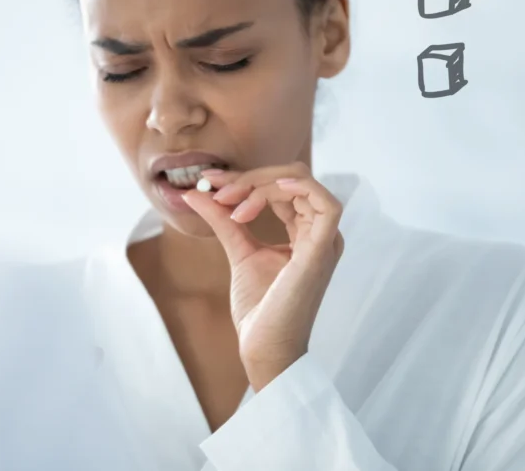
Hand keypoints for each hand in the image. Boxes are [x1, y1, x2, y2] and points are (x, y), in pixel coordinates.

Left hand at [181, 162, 343, 390]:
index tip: (211, 184)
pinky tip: (271, 188)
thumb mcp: (238, 250)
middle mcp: (320, 233)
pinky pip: (327, 206)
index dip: (247, 178)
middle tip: (217, 191)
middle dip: (250, 178)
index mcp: (306, 232)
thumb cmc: (259, 307)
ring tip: (231, 203)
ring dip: (262, 184)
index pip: (283, 186)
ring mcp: (325, 241)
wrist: (264, 346)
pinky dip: (301, 188)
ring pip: (303, 184)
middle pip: (292, 178)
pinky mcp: (322, 252)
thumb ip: (223, 219)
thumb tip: (197, 192)